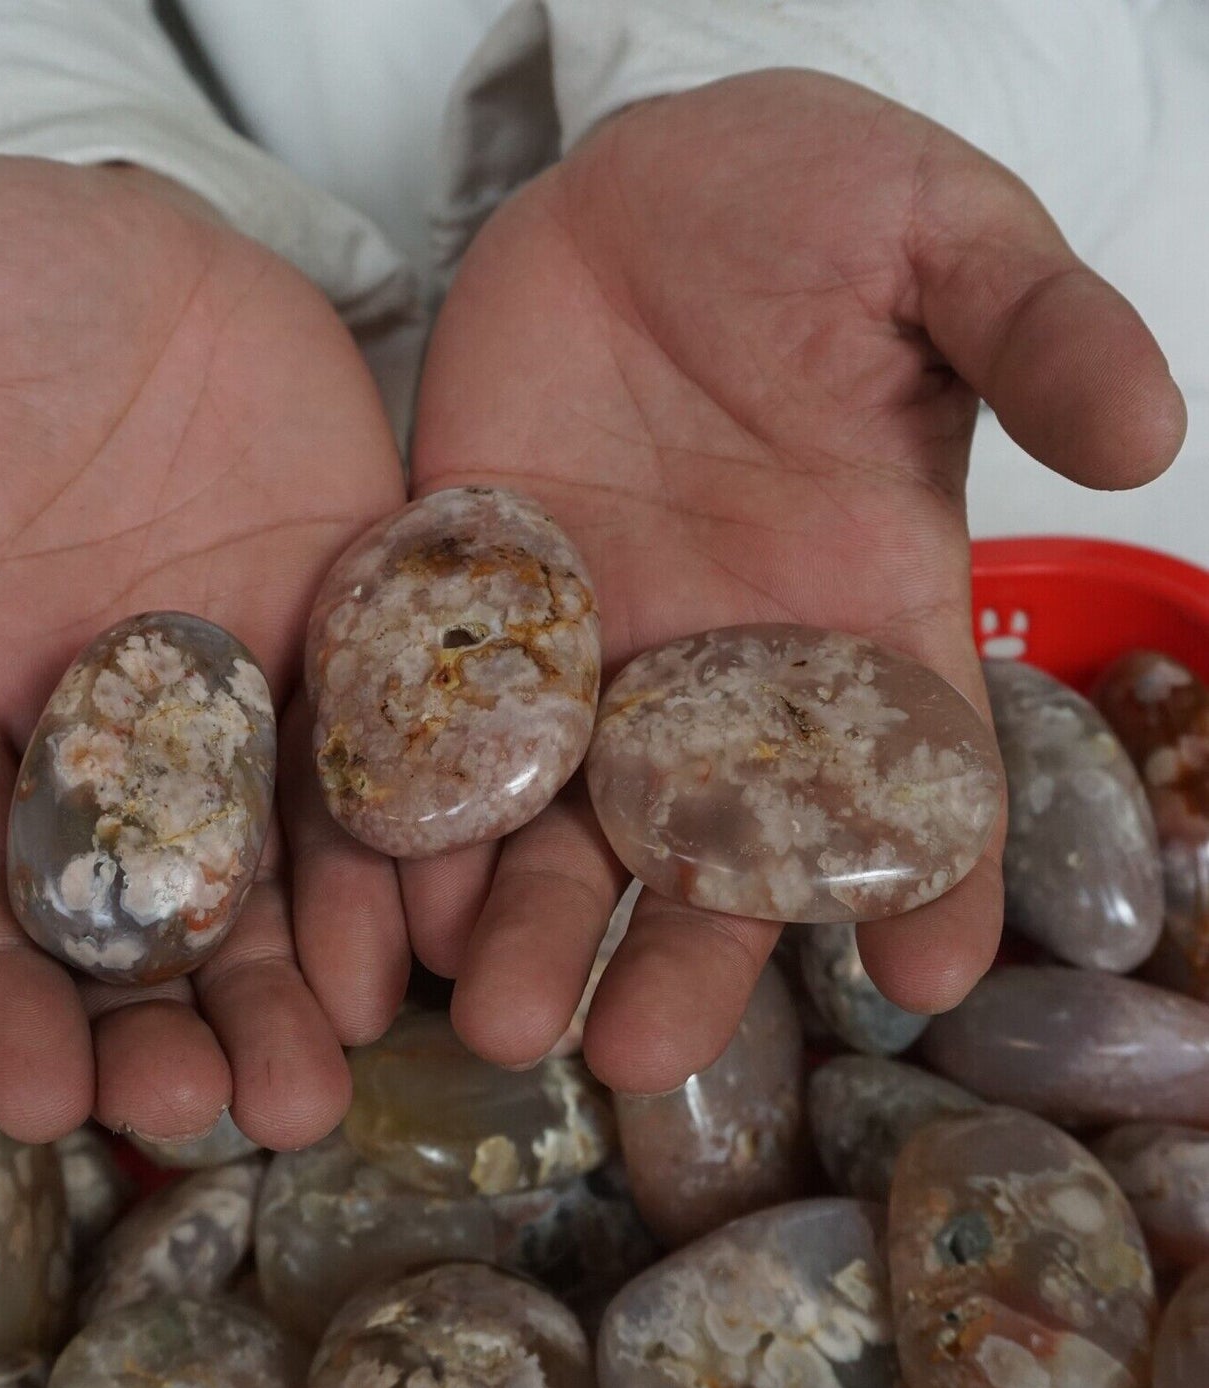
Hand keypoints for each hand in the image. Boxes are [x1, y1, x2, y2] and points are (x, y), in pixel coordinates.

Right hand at [0, 158, 407, 1144]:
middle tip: (224, 1115)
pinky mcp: (352, 641)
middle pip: (135, 912)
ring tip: (328, 1078)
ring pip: (270, 869)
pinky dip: (404, 849)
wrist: (155, 246)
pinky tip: (435, 928)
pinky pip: (382, 762)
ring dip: (297, 980)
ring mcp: (243, 691)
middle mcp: (109, 722)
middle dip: (172, 1022)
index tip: (38, 1100)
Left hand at [293, 70, 1185, 1094]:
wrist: (643, 193)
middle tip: (631, 1058)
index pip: (912, 771)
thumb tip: (1149, 432)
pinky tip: (392, 892)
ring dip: (526, 921)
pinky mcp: (471, 613)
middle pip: (708, 845)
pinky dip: (416, 810)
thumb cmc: (814, 210)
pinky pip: (439, 727)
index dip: (931, 874)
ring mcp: (587, 654)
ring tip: (491, 1016)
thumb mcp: (942, 242)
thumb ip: (1035, 327)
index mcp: (857, 612)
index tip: (926, 977)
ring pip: (558, 819)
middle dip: (678, 956)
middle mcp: (720, 669)